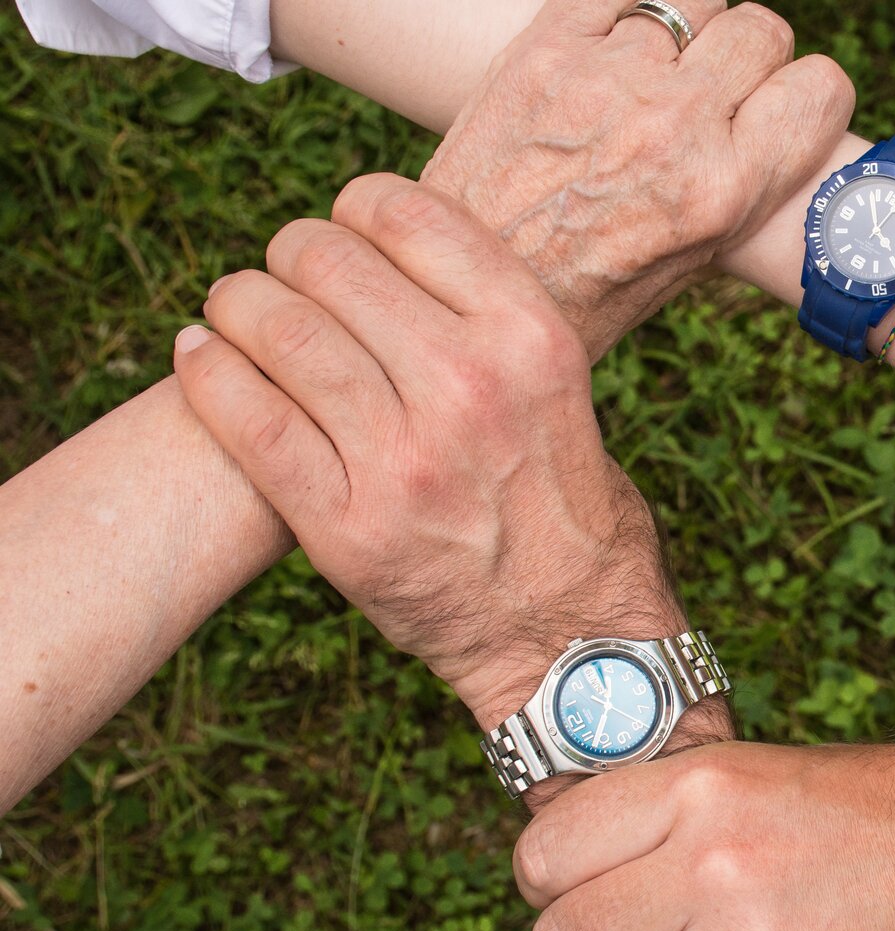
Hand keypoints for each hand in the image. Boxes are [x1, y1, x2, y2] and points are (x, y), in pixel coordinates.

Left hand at [174, 175, 693, 731]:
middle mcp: (469, 387)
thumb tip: (379, 252)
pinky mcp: (346, 529)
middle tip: (284, 278)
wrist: (572, 636)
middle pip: (328, 262)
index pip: (404, 213)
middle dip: (290, 256)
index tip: (344, 231)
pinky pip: (247, 421)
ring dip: (237, 305)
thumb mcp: (562, 387)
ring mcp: (403, 461)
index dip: (354, 208)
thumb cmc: (565, 504)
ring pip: (277, 330)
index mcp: (531, 339)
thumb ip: (486, 318)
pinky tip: (199, 354)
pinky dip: (207, 372)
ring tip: (234, 313)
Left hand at [420, 0, 852, 354]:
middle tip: (714, 92)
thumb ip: (743, 182)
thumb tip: (771, 120)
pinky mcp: (545, 44)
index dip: (807, 95)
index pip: (819, 89)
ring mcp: (606, 78)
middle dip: (748, 58)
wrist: (462, 290)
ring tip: (655, 74)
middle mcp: (673, 126)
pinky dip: (626, 8)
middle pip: (761, 31)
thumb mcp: (691, 262)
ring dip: (685, 31)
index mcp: (721, 191)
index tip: (783, 107)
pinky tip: (612, 47)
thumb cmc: (581, 291)